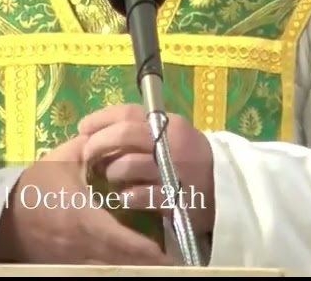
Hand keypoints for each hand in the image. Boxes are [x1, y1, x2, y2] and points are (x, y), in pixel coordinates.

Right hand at [0, 133, 171, 265]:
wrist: (3, 215)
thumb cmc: (34, 187)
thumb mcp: (61, 162)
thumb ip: (89, 149)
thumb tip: (113, 136)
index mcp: (83, 218)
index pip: (122, 240)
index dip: (147, 250)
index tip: (168, 252)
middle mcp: (81, 245)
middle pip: (121, 262)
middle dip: (146, 262)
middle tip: (171, 261)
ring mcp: (74, 259)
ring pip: (110, 269)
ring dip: (133, 267)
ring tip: (158, 263)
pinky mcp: (67, 265)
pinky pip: (95, 270)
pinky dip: (114, 267)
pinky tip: (129, 264)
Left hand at [79, 104, 216, 232]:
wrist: (227, 191)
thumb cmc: (192, 161)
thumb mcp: (174, 137)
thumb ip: (144, 131)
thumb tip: (101, 130)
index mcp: (169, 124)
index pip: (128, 112)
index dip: (100, 118)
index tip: (83, 127)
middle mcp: (171, 143)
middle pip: (124, 135)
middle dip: (98, 144)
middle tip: (88, 155)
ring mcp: (173, 171)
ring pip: (127, 165)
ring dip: (112, 172)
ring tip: (112, 178)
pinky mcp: (174, 198)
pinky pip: (139, 195)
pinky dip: (127, 196)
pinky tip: (126, 197)